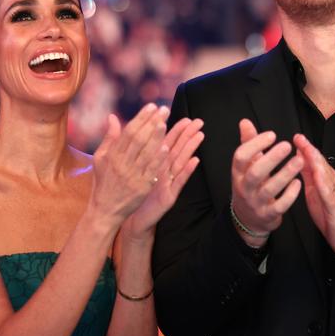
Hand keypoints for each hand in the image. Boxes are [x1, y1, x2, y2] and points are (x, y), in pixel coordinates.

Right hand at [90, 104, 170, 230]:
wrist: (105, 210)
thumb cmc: (103, 181)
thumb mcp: (100, 159)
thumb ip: (109, 137)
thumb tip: (112, 117)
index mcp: (112, 155)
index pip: (128, 132)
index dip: (141, 118)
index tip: (152, 106)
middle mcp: (121, 164)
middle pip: (138, 139)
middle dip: (151, 122)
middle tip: (164, 110)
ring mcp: (132, 176)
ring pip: (145, 153)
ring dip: (156, 137)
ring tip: (165, 123)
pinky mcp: (141, 188)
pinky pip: (151, 171)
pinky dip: (158, 159)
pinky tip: (166, 148)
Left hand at [122, 117, 204, 239]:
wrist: (134, 218)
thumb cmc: (135, 193)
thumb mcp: (136, 171)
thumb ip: (137, 152)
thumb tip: (136, 132)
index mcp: (155, 163)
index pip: (166, 143)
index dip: (176, 130)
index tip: (185, 117)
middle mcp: (164, 171)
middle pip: (177, 149)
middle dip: (187, 135)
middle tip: (198, 121)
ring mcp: (168, 183)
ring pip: (181, 162)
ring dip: (191, 149)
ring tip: (200, 135)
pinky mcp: (169, 196)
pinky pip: (179, 182)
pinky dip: (187, 171)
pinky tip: (195, 161)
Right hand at [230, 119, 302, 245]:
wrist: (248, 219)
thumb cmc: (250, 185)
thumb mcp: (245, 166)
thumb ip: (247, 143)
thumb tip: (245, 121)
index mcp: (237, 173)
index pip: (240, 157)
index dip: (255, 145)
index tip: (272, 135)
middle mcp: (244, 188)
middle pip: (255, 173)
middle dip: (271, 159)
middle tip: (287, 145)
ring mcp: (256, 203)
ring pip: (269, 189)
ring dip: (285, 174)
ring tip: (300, 160)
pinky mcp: (268, 215)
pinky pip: (280, 205)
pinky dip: (290, 194)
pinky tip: (299, 182)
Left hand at [293, 133, 334, 266]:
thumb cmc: (331, 216)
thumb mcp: (315, 193)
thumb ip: (309, 177)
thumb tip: (299, 160)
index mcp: (325, 181)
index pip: (315, 161)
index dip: (306, 149)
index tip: (296, 137)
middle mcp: (332, 184)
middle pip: (321, 164)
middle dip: (309, 150)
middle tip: (299, 137)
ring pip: (326, 175)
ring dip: (316, 162)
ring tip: (307, 150)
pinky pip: (329, 195)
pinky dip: (323, 184)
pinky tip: (317, 176)